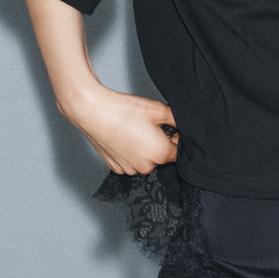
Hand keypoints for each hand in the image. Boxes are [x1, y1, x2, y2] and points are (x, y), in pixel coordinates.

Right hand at [60, 84, 178, 174]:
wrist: (93, 112)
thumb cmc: (123, 110)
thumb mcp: (158, 109)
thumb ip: (177, 119)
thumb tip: (185, 125)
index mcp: (160, 154)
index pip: (179, 152)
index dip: (177, 138)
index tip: (170, 127)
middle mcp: (146, 166)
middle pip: (162, 157)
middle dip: (160, 143)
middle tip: (150, 125)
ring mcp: (129, 169)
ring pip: (145, 160)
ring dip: (145, 149)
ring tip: (135, 130)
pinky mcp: (116, 167)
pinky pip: (130, 161)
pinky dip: (131, 152)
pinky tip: (125, 136)